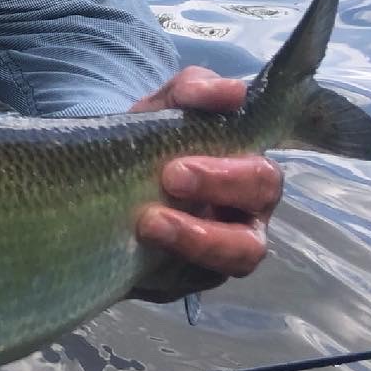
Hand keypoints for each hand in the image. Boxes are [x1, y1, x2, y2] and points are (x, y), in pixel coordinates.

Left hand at [130, 66, 282, 299]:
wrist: (97, 193)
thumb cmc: (142, 145)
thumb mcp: (158, 110)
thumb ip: (190, 91)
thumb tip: (233, 92)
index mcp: (241, 148)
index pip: (272, 127)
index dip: (272, 112)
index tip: (228, 103)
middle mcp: (248, 199)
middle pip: (264, 189)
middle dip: (221, 181)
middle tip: (171, 175)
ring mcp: (228, 243)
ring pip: (245, 251)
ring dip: (201, 236)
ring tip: (150, 222)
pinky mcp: (197, 276)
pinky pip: (201, 278)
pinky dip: (175, 263)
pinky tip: (144, 248)